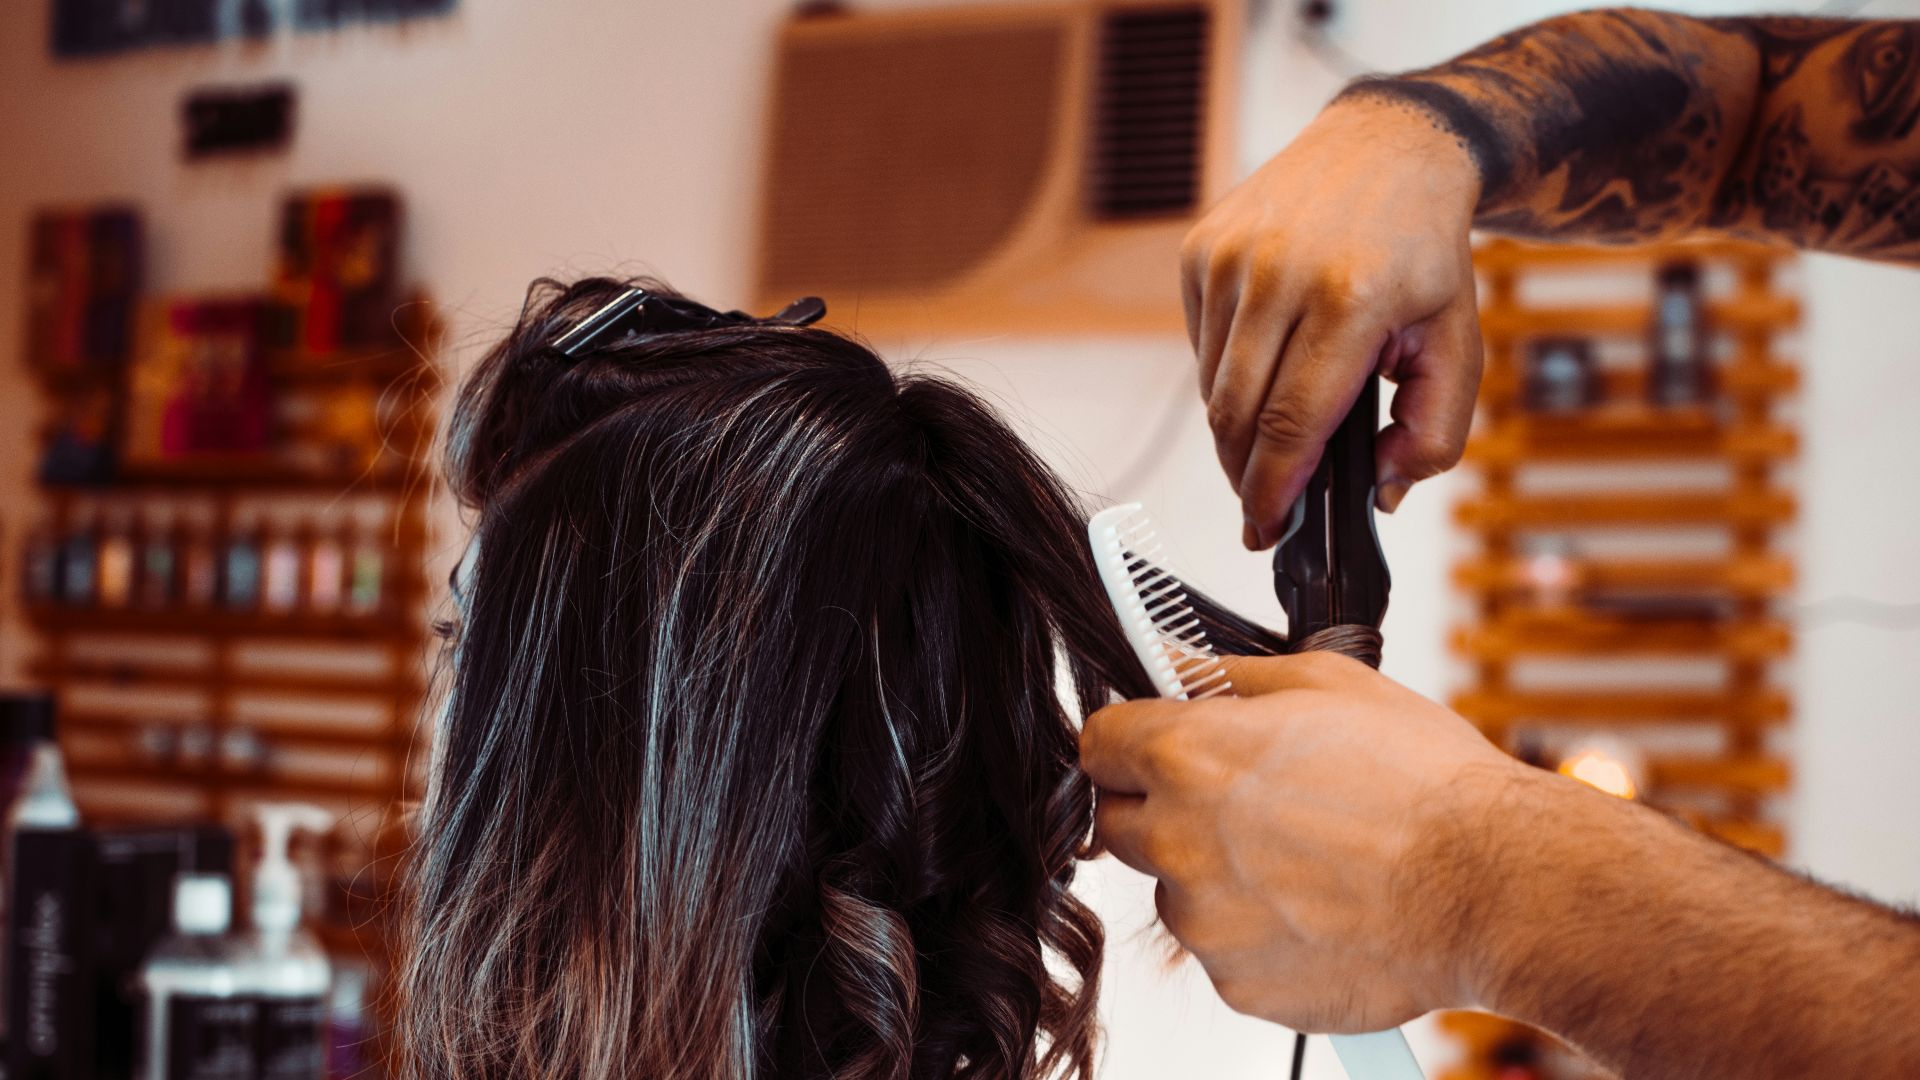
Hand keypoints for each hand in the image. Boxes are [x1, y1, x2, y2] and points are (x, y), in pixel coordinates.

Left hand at [1079, 652, 1525, 1032]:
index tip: (1151, 747)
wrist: (1493, 886)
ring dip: (1217, 877)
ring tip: (1307, 860)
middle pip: (1121, 822)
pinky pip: (1226, 952)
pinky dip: (1259, 936)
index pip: (1098, 745)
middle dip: (1163, 808)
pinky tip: (1323, 909)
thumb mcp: (1327, 685)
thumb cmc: (1427, 785)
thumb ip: (1229, 675)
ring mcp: (1206, 922)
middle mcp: (1180, 841)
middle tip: (1241, 803)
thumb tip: (1178, 663)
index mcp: (1189, 757)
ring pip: (1177, 892)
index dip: (1128, 742)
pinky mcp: (1239, 984)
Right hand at [1181, 98, 1485, 547]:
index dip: (1273, 488)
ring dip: (1236, 429)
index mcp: (1352, 298)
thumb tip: (1382, 491)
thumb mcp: (1459, 341)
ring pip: (1212, 386)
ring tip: (1274, 435)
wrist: (1386, 147)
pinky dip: (1225, 377)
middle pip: (1238, 414)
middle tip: (1264, 506)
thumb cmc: (1423, 251)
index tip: (1267, 529)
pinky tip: (1264, 369)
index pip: (1292, 422)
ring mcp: (1233, 257)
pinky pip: (1200, 346)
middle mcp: (1281, 273)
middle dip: (1246, 475)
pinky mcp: (1202, 250)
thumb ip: (1436, 429)